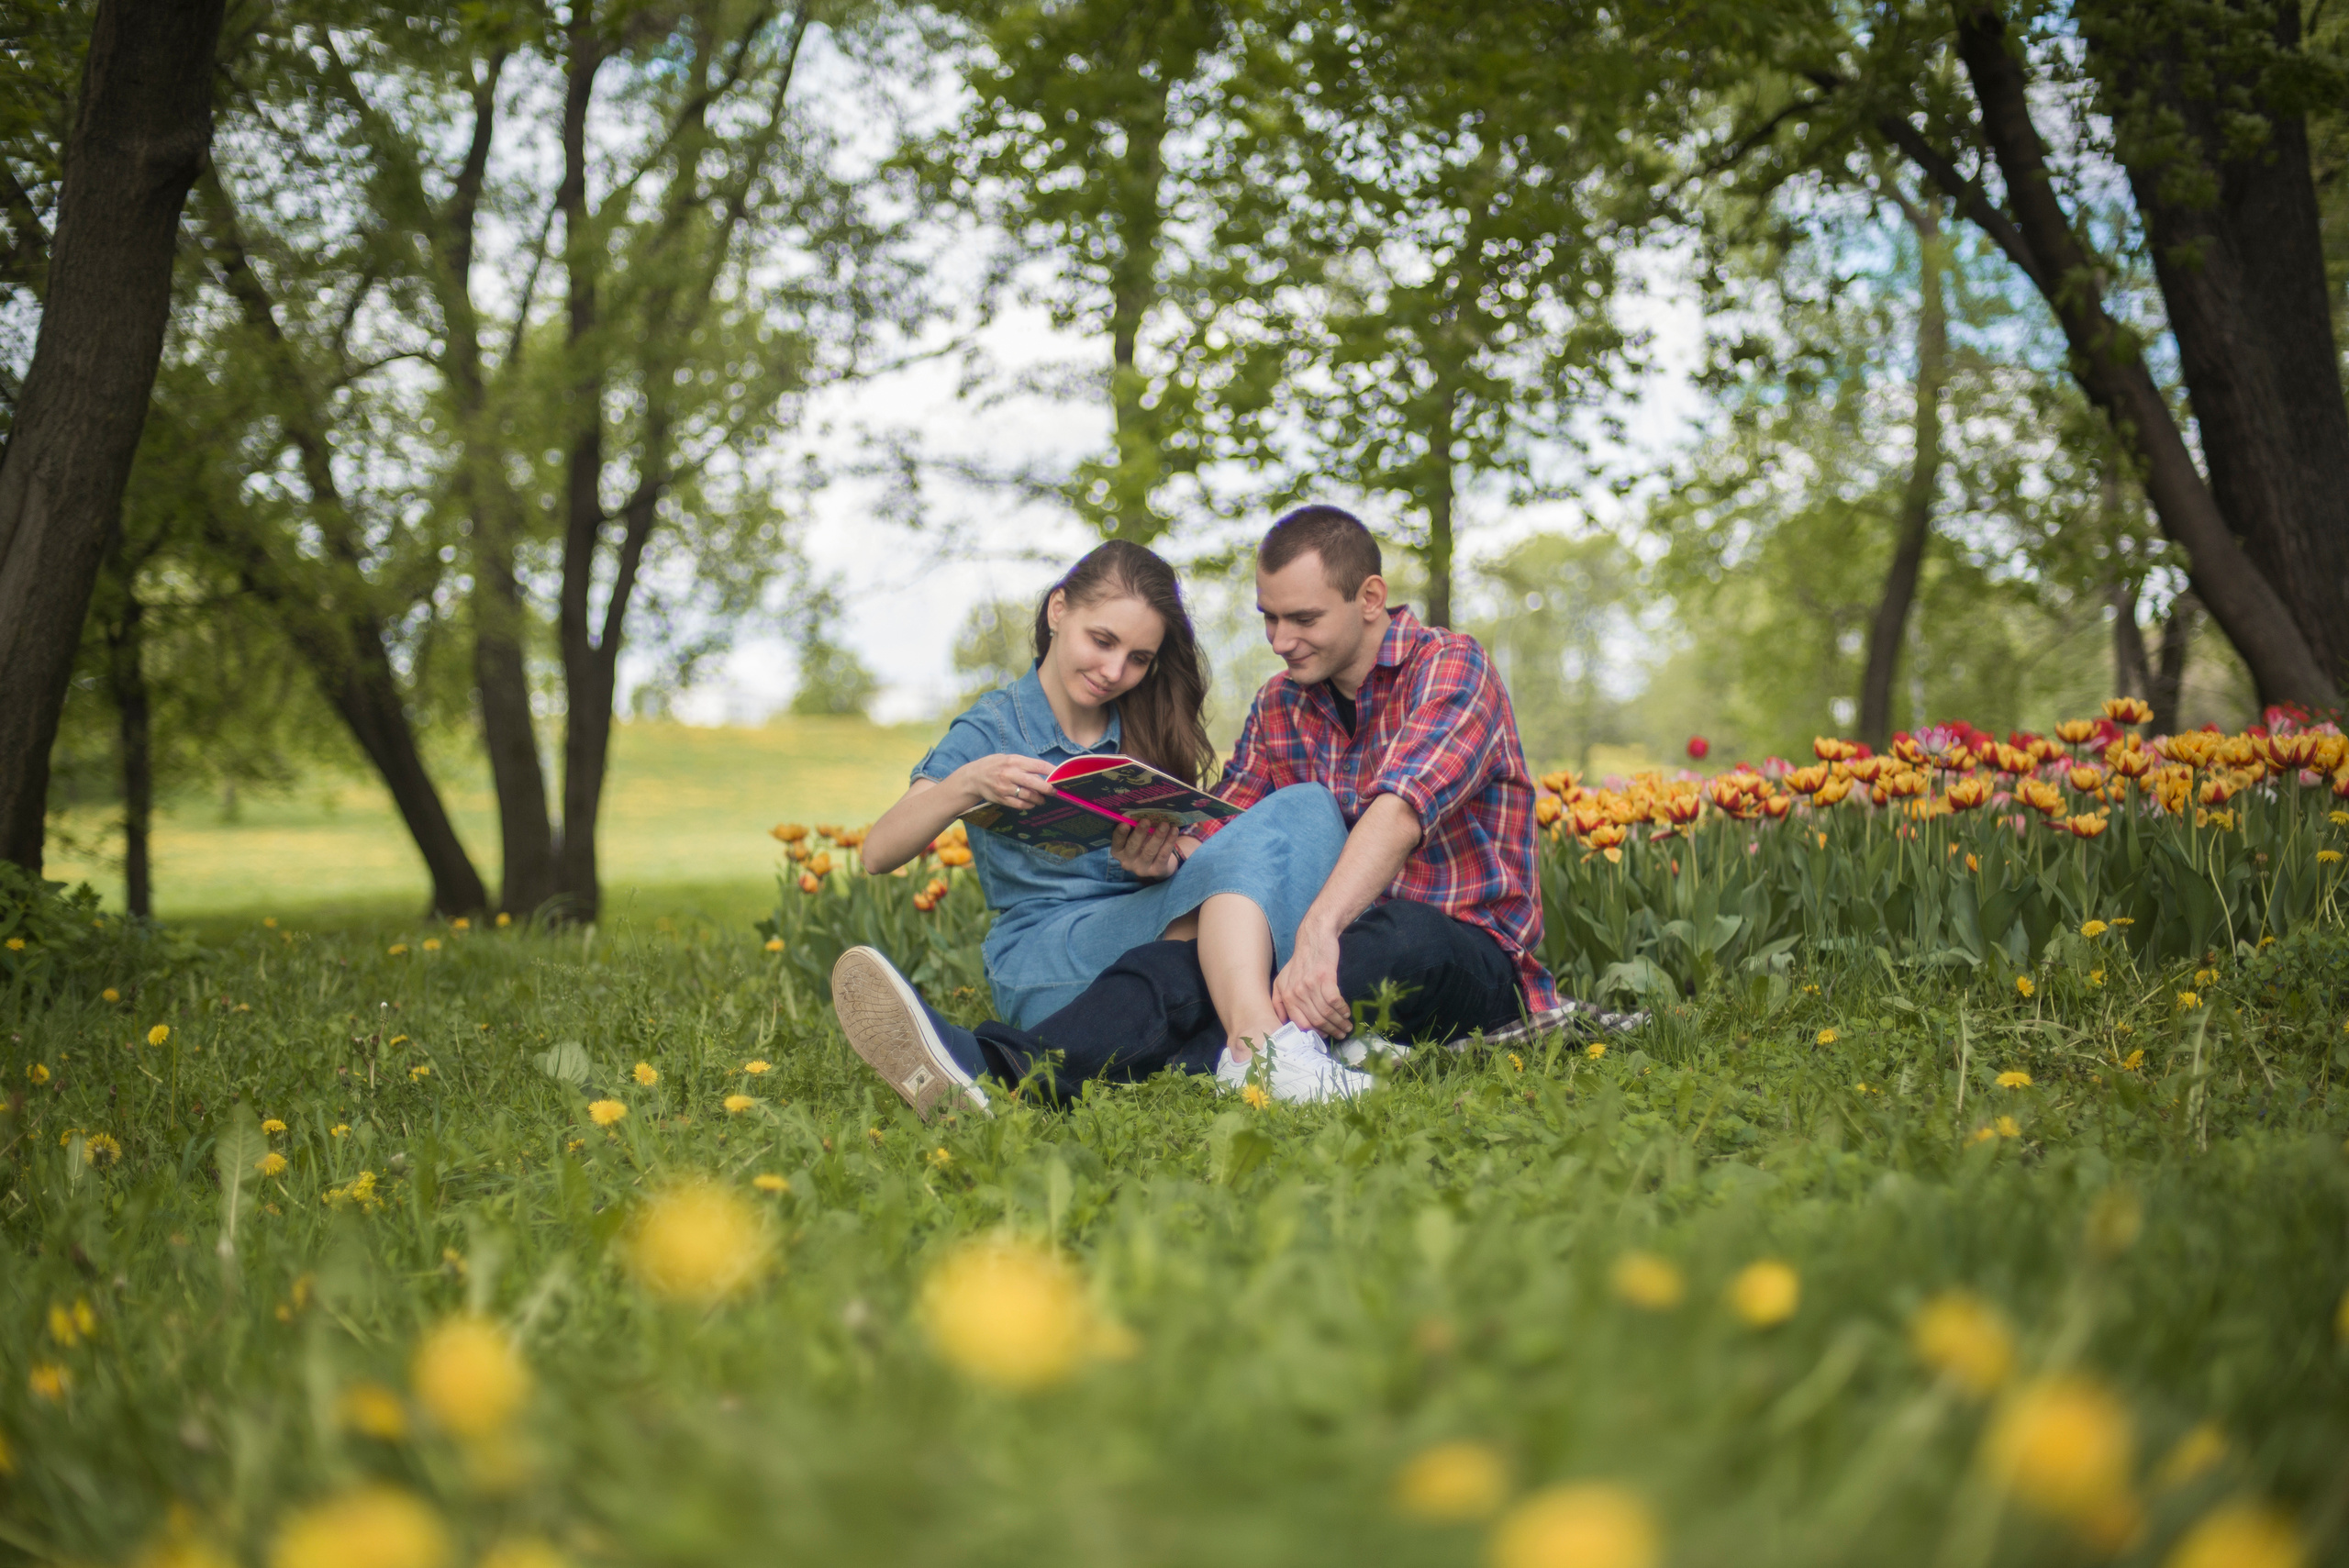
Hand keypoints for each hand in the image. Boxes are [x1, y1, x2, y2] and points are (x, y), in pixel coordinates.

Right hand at [960, 754, 1055, 811]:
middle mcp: (1010, 774)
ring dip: (1039, 799)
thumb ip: (1023, 764)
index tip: (1060, 775)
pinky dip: (1029, 805)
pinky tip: (1032, 803)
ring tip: (1043, 799)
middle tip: (1054, 792)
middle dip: (1048, 789)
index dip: (1051, 771)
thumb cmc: (993, 765)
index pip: (1038, 765)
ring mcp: (1005, 788)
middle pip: (1035, 783)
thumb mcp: (1007, 758)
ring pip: (1029, 796)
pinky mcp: (1002, 798)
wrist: (973, 778)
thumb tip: (1043, 772)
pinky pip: (1020, 804)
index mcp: (1013, 761)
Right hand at [1111, 818, 1183, 878]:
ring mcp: (1142, 868)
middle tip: (1146, 820)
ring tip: (1165, 824)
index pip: (1117, 843)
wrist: (1157, 863)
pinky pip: (1163, 855)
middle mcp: (1127, 862)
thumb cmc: (1142, 844)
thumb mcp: (1135, 837)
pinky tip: (1174, 830)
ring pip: (1150, 851)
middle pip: (1133, 846)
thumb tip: (1139, 812)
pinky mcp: (1156, 871)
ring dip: (1158, 836)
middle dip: (1140, 833)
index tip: (1125, 823)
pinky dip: (1169, 841)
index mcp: (1119, 851)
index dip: (1120, 834)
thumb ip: (1134, 828)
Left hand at [1273, 920, 1351, 1038]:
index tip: (1324, 1037)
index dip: (1314, 1033)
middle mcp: (1295, 992)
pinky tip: (1347, 1012)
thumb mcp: (1283, 980)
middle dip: (1330, 1031)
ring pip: (1326, 1013)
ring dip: (1339, 1022)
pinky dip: (1342, 1010)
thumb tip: (1282, 1022)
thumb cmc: (1300, 961)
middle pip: (1315, 1021)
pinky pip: (1335, 1002)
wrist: (1315, 938)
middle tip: (1341, 1035)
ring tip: (1347, 1026)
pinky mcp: (1325, 978)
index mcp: (1286, 995)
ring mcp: (1309, 985)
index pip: (1299, 1023)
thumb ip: (1279, 1001)